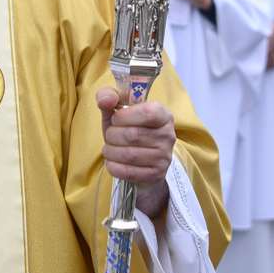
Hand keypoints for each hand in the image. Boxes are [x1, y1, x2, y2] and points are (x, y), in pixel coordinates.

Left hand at [97, 86, 174, 217]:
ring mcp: (164, 157)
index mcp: (163, 115)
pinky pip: (129, 172)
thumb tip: (105, 99)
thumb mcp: (118, 110)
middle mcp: (168, 135)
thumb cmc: (128, 129)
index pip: (146, 113)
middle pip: (133, 135)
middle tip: (109, 136)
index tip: (116, 119)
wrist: (141, 160)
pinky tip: (112, 162)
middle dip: (112, 135)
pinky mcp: (156, 174)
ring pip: (129, 155)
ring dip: (110, 152)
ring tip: (109, 149)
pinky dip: (113, 167)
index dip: (124, 116)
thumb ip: (109, 98)